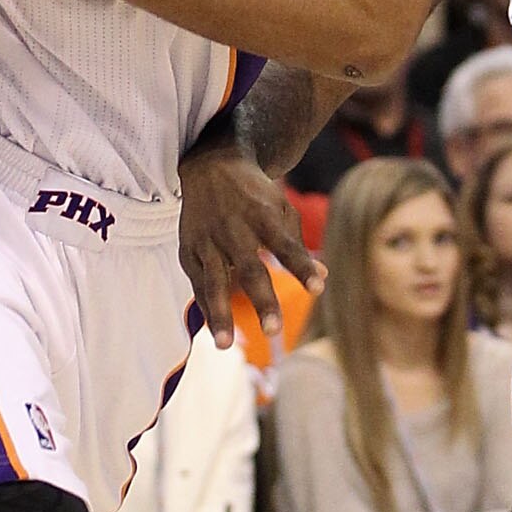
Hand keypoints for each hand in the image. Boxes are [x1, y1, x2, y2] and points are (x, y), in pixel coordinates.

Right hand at [177, 147, 323, 348]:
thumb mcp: (281, 208)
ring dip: (219, 315)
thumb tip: (322, 278)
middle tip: (274, 330)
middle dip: (262, 300)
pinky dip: (206, 307)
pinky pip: (198, 284)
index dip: (301, 266)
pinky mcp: (188, 250)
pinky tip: (216, 332)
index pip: (285, 245)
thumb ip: (297, 245)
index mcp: (262, 216)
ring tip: (225, 346)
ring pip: (214, 283)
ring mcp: (207, 241)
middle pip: (249, 269)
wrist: (209, 165)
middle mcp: (233, 230)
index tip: (318, 288)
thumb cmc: (254, 194)